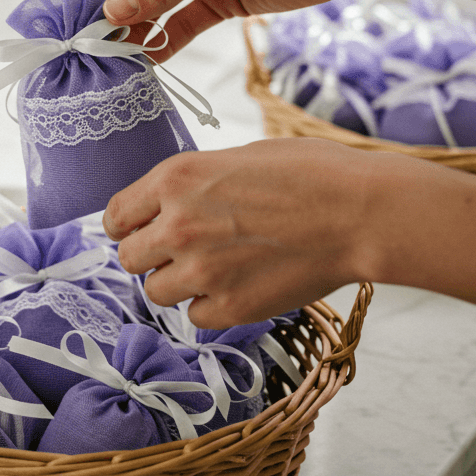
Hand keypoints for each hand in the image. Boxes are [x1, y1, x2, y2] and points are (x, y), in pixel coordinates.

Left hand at [102, 138, 475, 325]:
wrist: (359, 212)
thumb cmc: (309, 173)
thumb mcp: (237, 157)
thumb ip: (195, 184)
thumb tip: (171, 203)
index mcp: (175, 179)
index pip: (116, 216)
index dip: (127, 225)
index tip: (138, 230)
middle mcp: (178, 225)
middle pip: (129, 258)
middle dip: (150, 255)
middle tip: (179, 251)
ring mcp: (202, 270)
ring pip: (156, 292)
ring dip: (178, 283)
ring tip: (214, 268)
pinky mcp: (231, 308)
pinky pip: (195, 317)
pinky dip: (210, 307)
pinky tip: (237, 286)